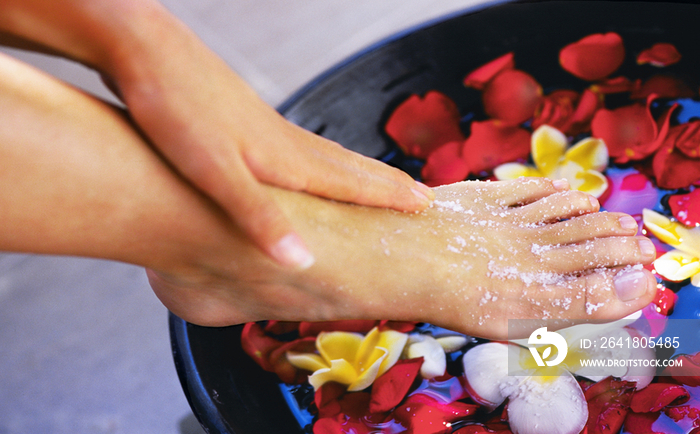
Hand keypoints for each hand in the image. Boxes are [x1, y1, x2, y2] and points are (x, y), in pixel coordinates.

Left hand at [0, 0, 433, 267]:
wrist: (144, 50)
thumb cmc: (175, 112)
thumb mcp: (215, 176)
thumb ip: (260, 220)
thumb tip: (304, 262)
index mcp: (285, 158)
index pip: (352, 182)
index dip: (389, 196)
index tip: (427, 205)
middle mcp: (284, 140)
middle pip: (348, 165)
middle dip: (386, 183)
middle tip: (420, 195)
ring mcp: (265, 127)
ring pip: (326, 155)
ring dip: (358, 171)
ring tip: (377, 182)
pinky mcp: (244, 120)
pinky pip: (300, 147)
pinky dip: (322, 161)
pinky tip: (307, 163)